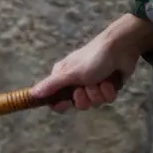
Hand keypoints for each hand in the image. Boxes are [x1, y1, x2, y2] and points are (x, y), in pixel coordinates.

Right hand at [30, 13, 152, 111]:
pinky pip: (107, 99)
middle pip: (76, 104)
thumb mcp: (69, 73)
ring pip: (93, 103)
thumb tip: (31, 94)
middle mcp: (77, 83)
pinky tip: (111, 80)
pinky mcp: (108, 87)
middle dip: (84, 97)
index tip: (66, 103)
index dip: (61, 105)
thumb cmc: (92, 58)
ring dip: (98, 93)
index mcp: (63, 78)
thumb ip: (50, 85)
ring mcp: (93, 86)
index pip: (56, 99)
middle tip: (85, 86)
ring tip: (101, 80)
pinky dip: (110, 91)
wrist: (121, 48)